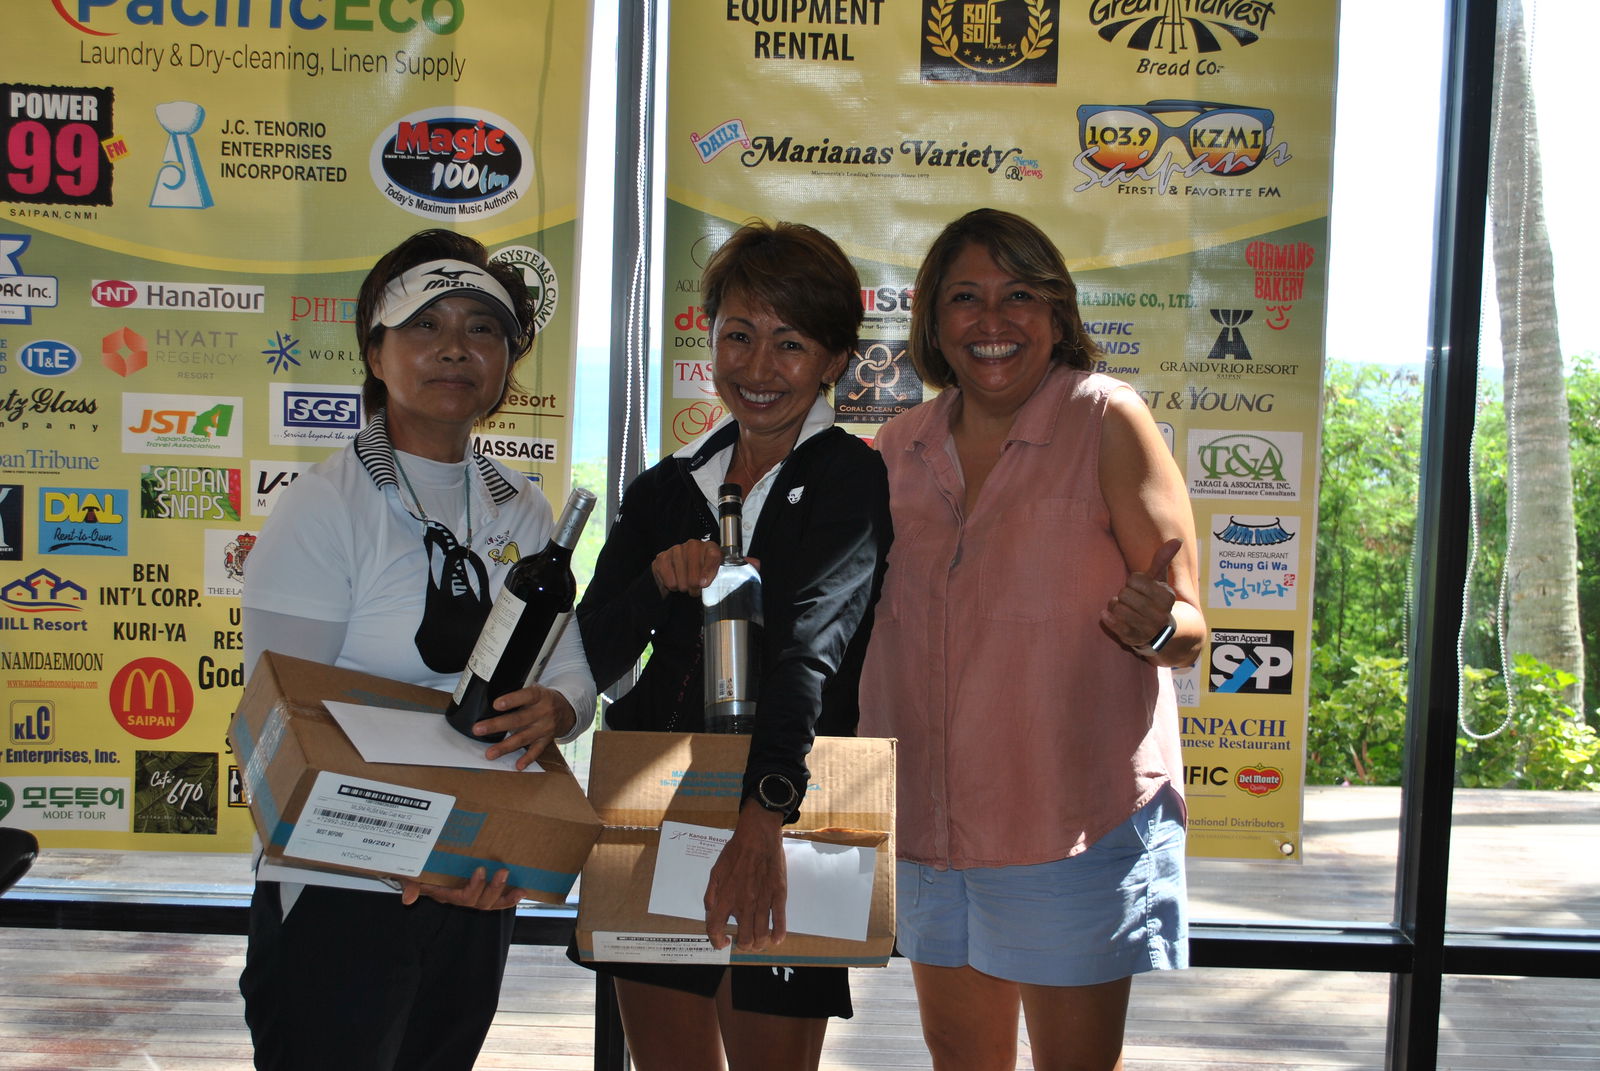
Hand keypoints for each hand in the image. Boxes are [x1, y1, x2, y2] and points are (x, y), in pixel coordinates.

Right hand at [400, 866, 522, 910]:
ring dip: (505, 897)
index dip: (474, 887)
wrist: (423, 865)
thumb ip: (411, 885)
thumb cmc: (418, 870)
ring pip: (490, 904)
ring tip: (519, 888)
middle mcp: (461, 897)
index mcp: (446, 894)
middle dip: (493, 889)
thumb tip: (407, 899)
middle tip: (503, 871)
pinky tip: (522, 892)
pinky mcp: (484, 890)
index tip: (481, 870)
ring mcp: (474, 895)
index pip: (462, 898)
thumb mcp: (411, 875)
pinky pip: (499, 901)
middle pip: (479, 902)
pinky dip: (510, 898)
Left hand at [472, 685, 574, 769]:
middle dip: (497, 725)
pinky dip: (527, 758)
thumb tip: (490, 702)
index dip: (511, 700)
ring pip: (524, 738)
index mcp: (540, 696)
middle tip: (478, 729)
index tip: (495, 705)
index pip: (526, 696)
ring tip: (490, 753)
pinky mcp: (547, 740)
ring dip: (506, 746)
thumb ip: (519, 695)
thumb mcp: (535, 690)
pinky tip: (518, 765)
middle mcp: (543, 712)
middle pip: (519, 720)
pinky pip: (537, 751)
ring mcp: (545, 728)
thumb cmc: (542, 699)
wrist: (566, 710)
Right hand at [650, 539, 760, 597]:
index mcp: (709, 548)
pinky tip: (675, 582)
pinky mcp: (661, 558)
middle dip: (695, 586)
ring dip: (684, 587)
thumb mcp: (721, 572)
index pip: (713, 555)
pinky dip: (672, 585)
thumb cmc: (701, 574)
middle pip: (695, 570)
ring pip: (681, 578)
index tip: (705, 583)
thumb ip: (738, 569)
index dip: (710, 570)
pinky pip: (668, 579)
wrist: (675, 575)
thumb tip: (757, 564)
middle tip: (697, 588)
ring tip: (686, 585)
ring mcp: (676, 550)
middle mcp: (692, 545)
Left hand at [704, 798, 786, 950]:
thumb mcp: (715, 871)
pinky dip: (778, 935)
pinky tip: (775, 938)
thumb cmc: (735, 852)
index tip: (723, 941)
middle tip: (744, 940)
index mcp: (725, 897)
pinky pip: (780, 922)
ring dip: (759, 944)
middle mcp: (743, 904)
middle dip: (744, 946)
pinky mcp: (778, 895)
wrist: (757, 835)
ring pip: (761, 936)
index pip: (715, 929)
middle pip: (744, 940)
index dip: (717, 942)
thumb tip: (710, 911)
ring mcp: (762, 901)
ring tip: (758, 941)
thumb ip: (711, 893)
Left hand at [1100, 538, 1180, 649]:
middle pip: (1125, 593)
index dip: (1133, 581)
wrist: (1160, 633)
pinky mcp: (1133, 639)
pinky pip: (1113, 624)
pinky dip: (1107, 617)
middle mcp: (1159, 615)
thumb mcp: (1160, 581)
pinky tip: (1108, 614)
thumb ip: (1164, 560)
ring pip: (1118, 608)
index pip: (1135, 579)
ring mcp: (1147, 629)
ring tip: (1123, 608)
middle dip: (1124, 593)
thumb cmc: (1155, 601)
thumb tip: (1177, 540)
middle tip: (1130, 599)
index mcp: (1167, 598)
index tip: (1139, 588)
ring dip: (1115, 605)